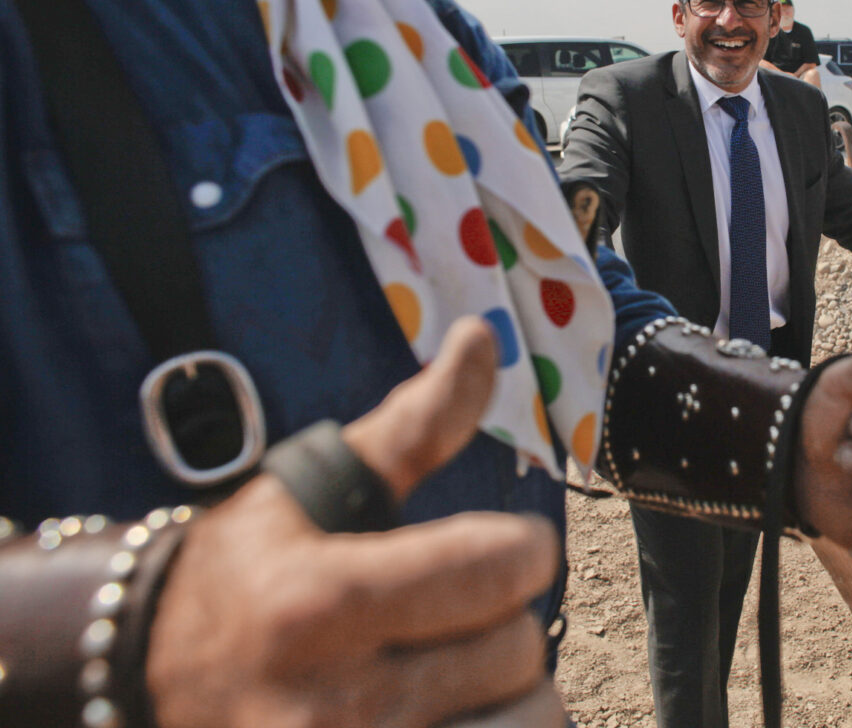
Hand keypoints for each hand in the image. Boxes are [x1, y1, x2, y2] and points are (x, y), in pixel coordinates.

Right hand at [147, 317, 565, 727]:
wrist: (147, 679)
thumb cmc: (251, 571)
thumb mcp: (318, 486)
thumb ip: (416, 422)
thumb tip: (483, 335)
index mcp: (326, 600)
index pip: (500, 567)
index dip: (522, 548)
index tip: (501, 548)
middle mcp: (337, 703)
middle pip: (521, 649)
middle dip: (505, 619)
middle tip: (454, 615)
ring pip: (530, 721)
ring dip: (511, 692)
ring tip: (459, 674)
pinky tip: (451, 710)